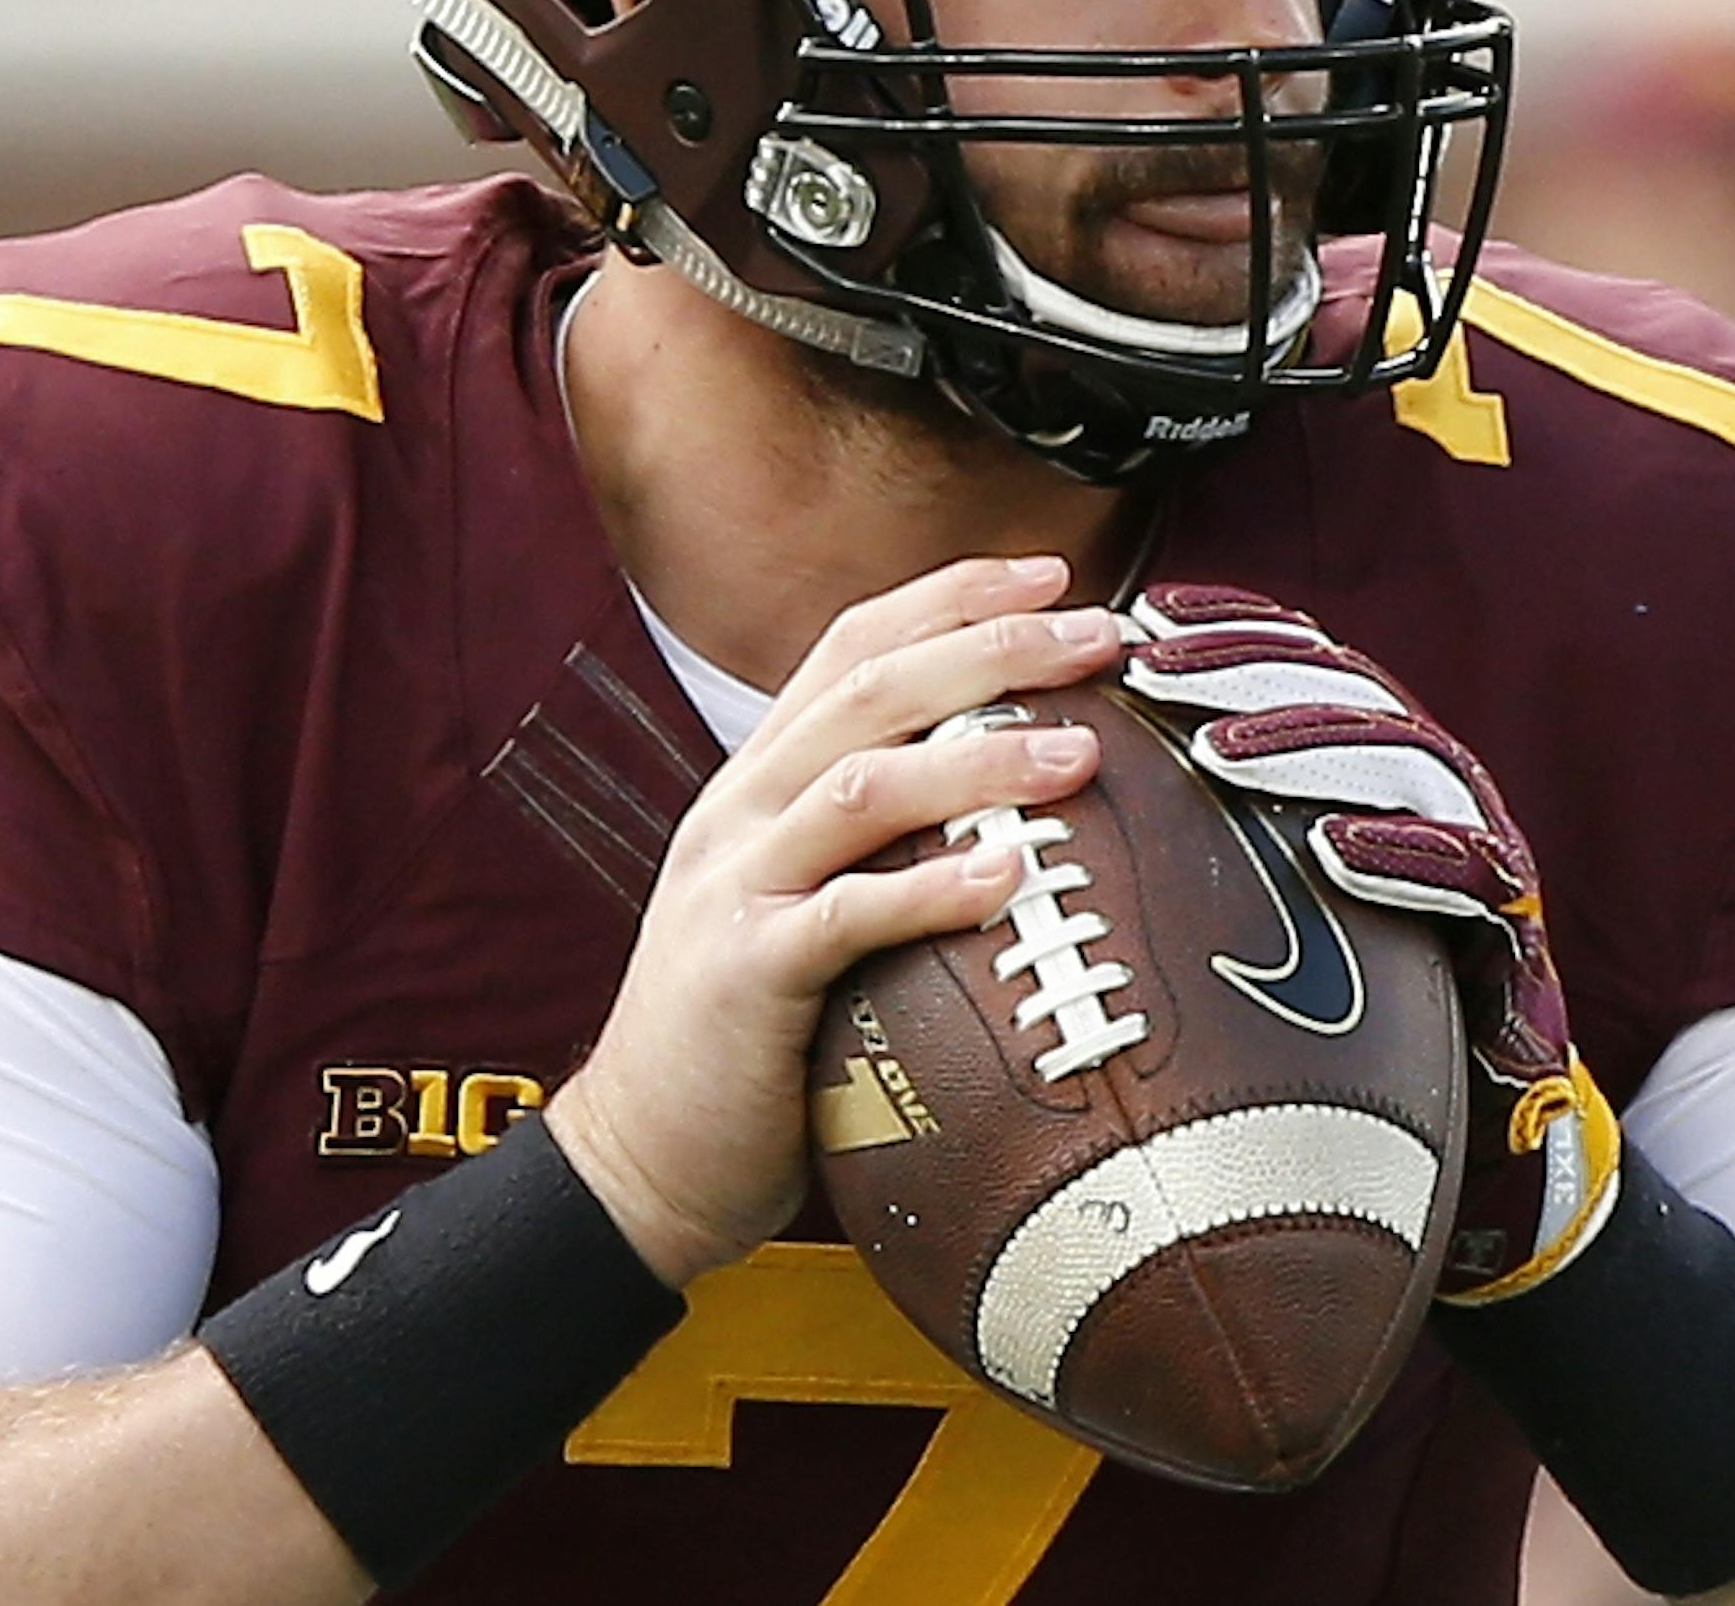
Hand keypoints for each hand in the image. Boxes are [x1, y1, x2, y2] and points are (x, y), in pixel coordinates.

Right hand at [547, 556, 1120, 1288]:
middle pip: (870, 689)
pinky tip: (1011, 877)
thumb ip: (874, 835)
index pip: (853, 643)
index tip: (1051, 576)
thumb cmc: (749, 1031)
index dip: (952, 596)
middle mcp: (740, 811)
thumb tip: (1009, 790)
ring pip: (860, 784)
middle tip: (1095, 633)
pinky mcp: (743, 975)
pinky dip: (931, 888)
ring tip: (1081, 752)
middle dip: (989, 646)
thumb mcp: (801, 898)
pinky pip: (845, 915)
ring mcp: (734, 886)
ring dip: (979, 760)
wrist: (639, 1157)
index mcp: (758, 780)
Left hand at [1119, 583, 1620, 1304]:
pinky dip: (1401, 854)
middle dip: (1245, 668)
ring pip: (1402, 759)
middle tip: (1154, 666)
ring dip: (1308, 744)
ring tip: (1217, 750)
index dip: (1221, 630)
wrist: (1445, 1157)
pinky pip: (1464, 872)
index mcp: (1354, 760)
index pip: (1287, 664)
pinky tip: (1329, 849)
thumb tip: (1034, 806)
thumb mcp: (1237, 915)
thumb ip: (1178, 846)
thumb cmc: (1316, 1023)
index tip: (1136, 616)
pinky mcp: (1511, 922)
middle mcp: (1417, 785)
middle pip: (1338, 690)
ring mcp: (1469, 847)